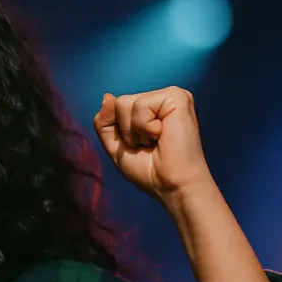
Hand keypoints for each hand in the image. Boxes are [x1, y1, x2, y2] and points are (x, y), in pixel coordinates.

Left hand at [93, 86, 213, 204]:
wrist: (172, 186)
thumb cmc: (149, 170)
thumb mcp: (116, 146)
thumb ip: (105, 122)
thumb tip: (107, 97)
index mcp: (150, 108)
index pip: (114, 107)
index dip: (119, 131)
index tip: (140, 145)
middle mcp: (160, 99)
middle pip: (118, 103)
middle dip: (126, 131)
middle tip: (149, 144)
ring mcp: (170, 95)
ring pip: (124, 103)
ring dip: (135, 130)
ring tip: (156, 140)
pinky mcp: (177, 96)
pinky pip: (140, 105)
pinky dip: (144, 126)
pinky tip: (162, 134)